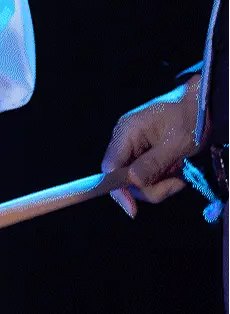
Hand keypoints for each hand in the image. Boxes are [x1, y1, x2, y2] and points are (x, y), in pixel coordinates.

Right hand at [101, 77, 207, 217]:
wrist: (204, 104)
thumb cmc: (191, 118)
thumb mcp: (176, 143)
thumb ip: (153, 163)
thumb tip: (132, 182)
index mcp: (126, 132)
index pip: (110, 167)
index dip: (117, 189)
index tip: (132, 209)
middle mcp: (125, 142)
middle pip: (124, 179)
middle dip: (151, 186)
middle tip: (176, 182)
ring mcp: (134, 150)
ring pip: (137, 182)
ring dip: (160, 185)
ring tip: (179, 175)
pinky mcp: (144, 156)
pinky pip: (147, 177)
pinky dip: (163, 180)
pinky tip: (176, 171)